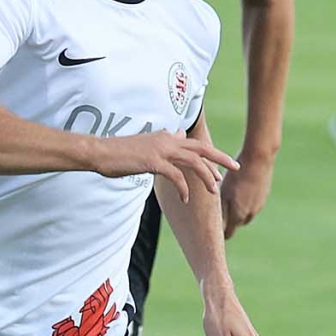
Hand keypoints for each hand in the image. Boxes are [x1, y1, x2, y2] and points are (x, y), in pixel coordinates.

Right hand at [96, 131, 238, 203]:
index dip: (210, 155)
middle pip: (201, 148)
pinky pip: (176, 176)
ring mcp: (161, 150)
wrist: (100, 152)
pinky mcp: (154, 162)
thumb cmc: (119, 152)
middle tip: (235, 168)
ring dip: (206, 176)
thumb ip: (162, 141)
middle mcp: (167, 140)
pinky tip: (186, 200)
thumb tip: (176, 135)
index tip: (220, 167)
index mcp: (165, 136)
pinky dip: (184, 189)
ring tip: (213, 190)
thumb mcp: (144, 144)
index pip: (194, 144)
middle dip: (220, 158)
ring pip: (193, 162)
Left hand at [220, 156, 273, 239]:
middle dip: (228, 221)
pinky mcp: (264, 195)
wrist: (258, 159)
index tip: (210, 227)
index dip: (219, 232)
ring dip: (238, 210)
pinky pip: (253, 204)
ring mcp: (259, 205)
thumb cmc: (236, 175)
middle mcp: (250, 214)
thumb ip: (220, 211)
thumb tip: (213, 226)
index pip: (227, 234)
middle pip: (237, 225)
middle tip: (217, 210)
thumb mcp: (223, 193)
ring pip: (246, 214)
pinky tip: (241, 188)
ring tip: (230, 197)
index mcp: (238, 215)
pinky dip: (246, 200)